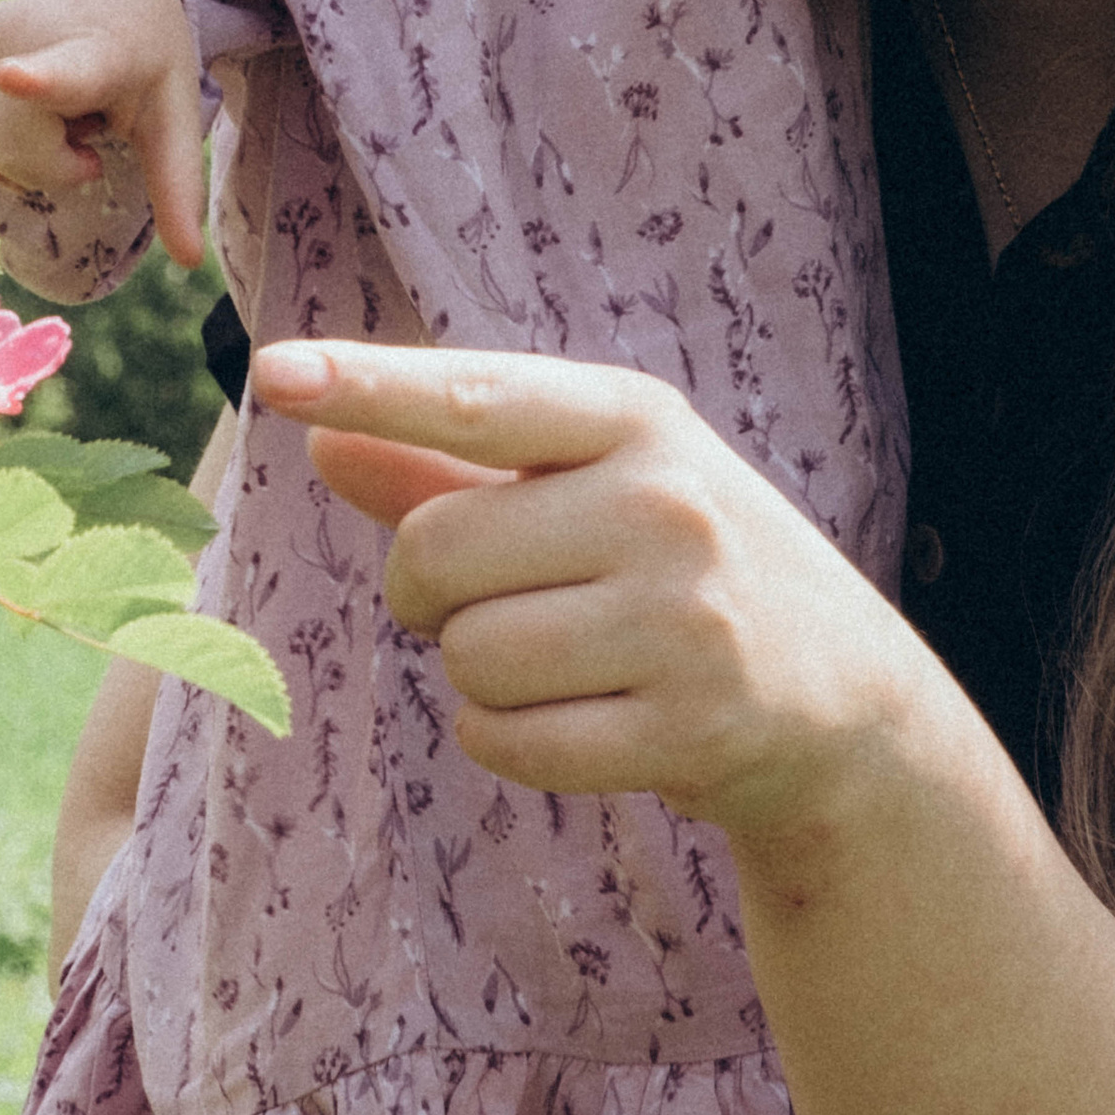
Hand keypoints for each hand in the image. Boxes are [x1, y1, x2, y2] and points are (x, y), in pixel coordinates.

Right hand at [0, 0, 205, 265]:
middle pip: (12, 152)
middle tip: (87, 120)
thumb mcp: (170, 107)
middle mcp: (17, 31)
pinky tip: (17, 94)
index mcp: (94, 49)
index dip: (39, 80)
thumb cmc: (139, 44)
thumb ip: (176, 182)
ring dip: (17, 147)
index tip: (14, 74)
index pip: (62, 71)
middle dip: (51, 161)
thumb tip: (190, 260)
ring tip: (54, 97)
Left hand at [256, 339, 915, 839]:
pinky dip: (506, 741)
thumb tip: (320, 439)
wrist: (843, 697)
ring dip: (478, 674)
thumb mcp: (590, 488)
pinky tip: (579, 720)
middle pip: (436, 551)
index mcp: (636, 420)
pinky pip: (505, 741)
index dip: (369, 385)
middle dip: (430, 593)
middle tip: (496, 598)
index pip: (477, 396)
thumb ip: (449, 466)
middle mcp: (664, 505)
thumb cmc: (682, 567)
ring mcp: (684, 620)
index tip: (271, 372)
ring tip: (565, 660)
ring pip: (469, 656)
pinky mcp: (689, 728)